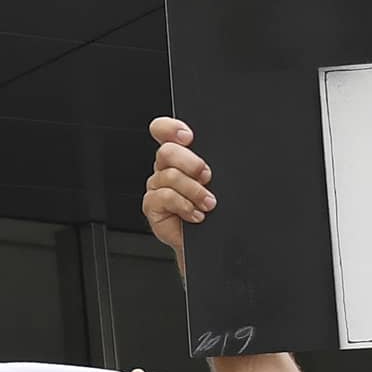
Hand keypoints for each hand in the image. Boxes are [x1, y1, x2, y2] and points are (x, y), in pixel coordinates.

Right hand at [143, 118, 212, 270]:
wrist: (209, 242)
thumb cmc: (216, 212)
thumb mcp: (219, 182)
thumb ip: (213, 163)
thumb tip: (218, 156)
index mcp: (179, 156)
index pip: (163, 131)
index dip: (170, 128)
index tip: (188, 137)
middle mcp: (165, 169)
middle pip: (166, 151)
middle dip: (190, 163)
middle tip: (206, 176)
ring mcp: (157, 187)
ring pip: (169, 176)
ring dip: (194, 191)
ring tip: (208, 203)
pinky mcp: (152, 206)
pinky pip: (164, 197)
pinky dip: (184, 206)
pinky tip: (196, 215)